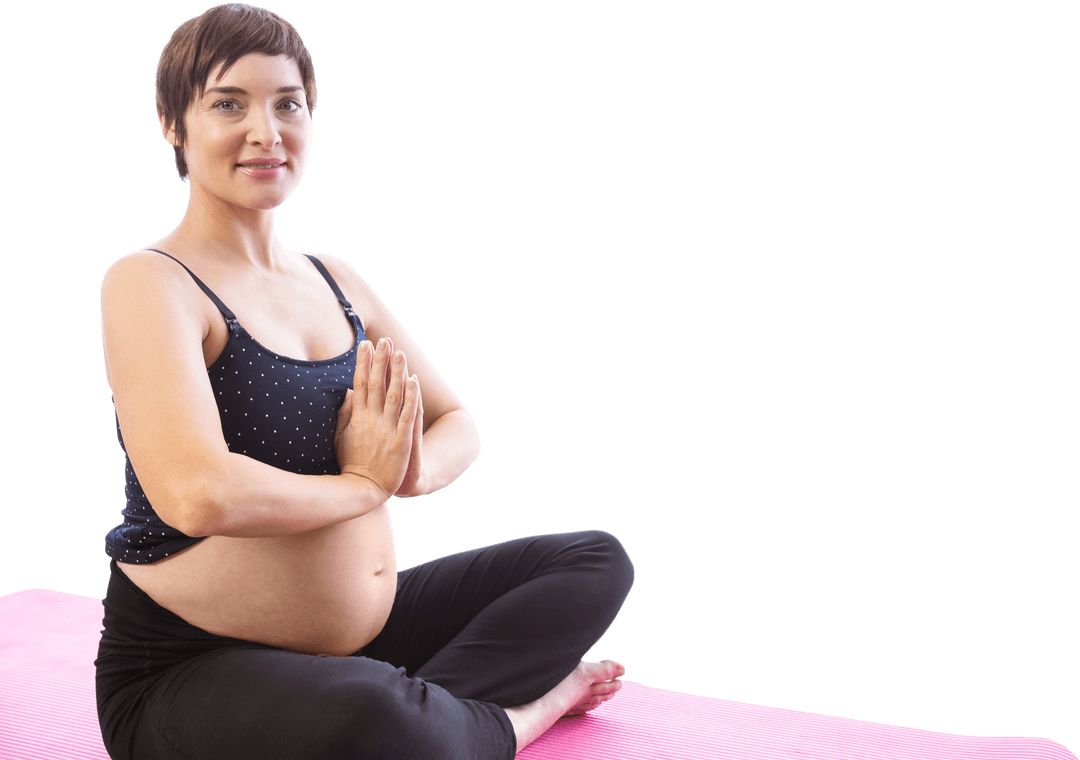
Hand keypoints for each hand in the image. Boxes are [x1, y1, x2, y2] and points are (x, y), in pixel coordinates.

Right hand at [334, 338, 418, 500]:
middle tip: (384, 340)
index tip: (365, 345)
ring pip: (392, 395)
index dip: (362, 363)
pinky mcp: (401, 442)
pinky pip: (407, 416)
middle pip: (375, 384)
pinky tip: (414, 381)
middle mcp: (371, 420)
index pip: (359, 384)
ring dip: (396, 373)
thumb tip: (347, 392)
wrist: (364, 490)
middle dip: (380, 361)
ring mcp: (386, 430)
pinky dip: (411, 398)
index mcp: (357, 418)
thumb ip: (344, 415)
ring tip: (398, 353)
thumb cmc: (352, 464)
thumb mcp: (340, 438)